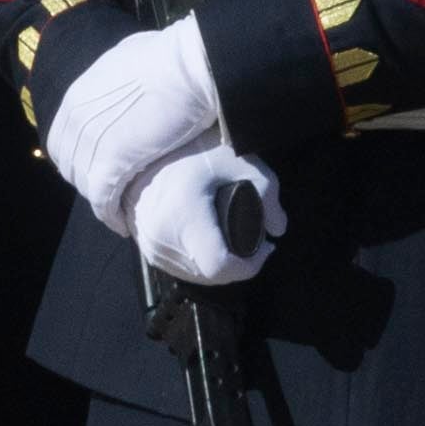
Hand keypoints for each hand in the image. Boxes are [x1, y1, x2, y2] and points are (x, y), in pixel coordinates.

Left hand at [42, 15, 222, 231]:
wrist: (191, 64)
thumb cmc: (173, 57)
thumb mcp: (128, 60)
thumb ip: (116, 79)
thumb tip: (124, 80)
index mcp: (78, 96)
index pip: (61, 140)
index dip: (78, 159)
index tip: (97, 169)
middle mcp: (77, 118)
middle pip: (70, 164)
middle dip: (87, 181)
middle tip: (110, 194)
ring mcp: (92, 140)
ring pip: (85, 184)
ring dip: (101, 201)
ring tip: (119, 212)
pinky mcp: (112, 161)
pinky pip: (102, 199)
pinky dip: (111, 215)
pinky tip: (123, 224)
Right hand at [135, 147, 284, 287]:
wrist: (147, 150)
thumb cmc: (194, 149)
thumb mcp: (239, 162)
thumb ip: (267, 193)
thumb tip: (278, 229)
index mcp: (184, 216)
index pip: (219, 265)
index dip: (249, 265)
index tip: (265, 248)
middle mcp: (163, 236)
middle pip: (210, 275)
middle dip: (238, 266)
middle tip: (255, 244)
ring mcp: (151, 246)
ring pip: (195, 276)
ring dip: (219, 268)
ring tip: (235, 245)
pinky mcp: (145, 248)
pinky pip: (179, 269)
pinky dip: (200, 264)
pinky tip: (212, 246)